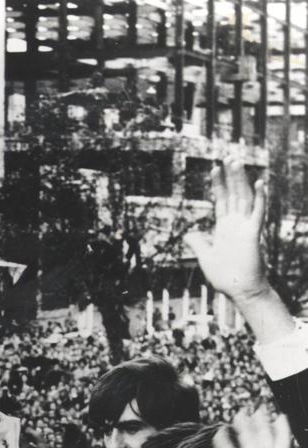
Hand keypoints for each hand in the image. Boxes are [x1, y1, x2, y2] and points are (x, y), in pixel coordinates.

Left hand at [184, 158, 269, 304]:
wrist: (238, 290)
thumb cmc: (224, 276)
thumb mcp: (205, 257)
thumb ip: (198, 243)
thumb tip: (188, 233)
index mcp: (224, 228)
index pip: (221, 200)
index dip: (218, 184)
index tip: (214, 168)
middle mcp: (235, 224)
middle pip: (233, 194)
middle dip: (230, 176)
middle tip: (229, 156)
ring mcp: (245, 227)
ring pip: (244, 198)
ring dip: (241, 180)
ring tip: (237, 162)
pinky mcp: (253, 234)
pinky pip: (257, 213)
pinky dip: (259, 198)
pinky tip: (259, 183)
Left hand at [188, 409, 290, 447]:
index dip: (223, 443)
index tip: (218, 430)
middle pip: (248, 447)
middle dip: (244, 430)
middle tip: (240, 414)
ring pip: (263, 443)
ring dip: (261, 426)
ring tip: (256, 410)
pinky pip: (282, 446)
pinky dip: (283, 431)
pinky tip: (280, 417)